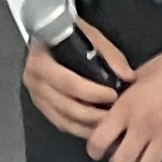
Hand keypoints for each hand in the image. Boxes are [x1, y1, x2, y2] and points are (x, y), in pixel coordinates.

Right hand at [21, 16, 128, 139]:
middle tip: (116, 114)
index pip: (68, 83)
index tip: (113, 94)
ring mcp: (36, 95)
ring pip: (64, 120)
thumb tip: (127, 76)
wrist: (48, 32)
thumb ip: (109, 55)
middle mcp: (34, 80)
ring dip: (88, 125)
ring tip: (110, 124)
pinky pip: (61, 124)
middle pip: (66, 106)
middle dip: (94, 114)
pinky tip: (96, 128)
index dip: (93, 93)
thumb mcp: (89, 35)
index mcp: (41, 60)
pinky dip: (80, 129)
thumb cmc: (67, 32)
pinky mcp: (41, 106)